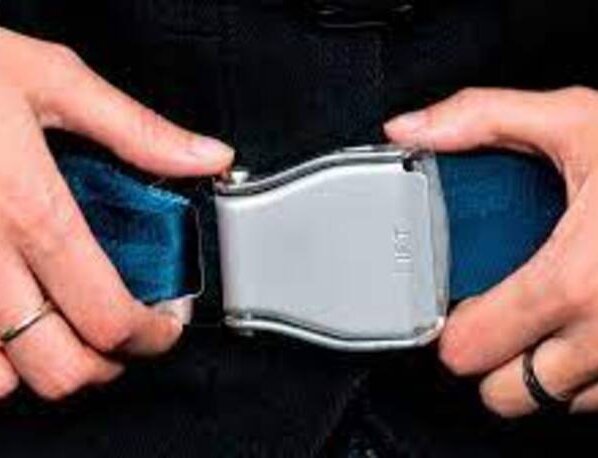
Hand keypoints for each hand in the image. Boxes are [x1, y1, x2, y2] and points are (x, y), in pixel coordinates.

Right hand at [0, 28, 232, 399]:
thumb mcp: (53, 82)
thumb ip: (139, 131)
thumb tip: (208, 157)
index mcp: (30, 211)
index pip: (107, 315)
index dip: (151, 335)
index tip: (165, 324)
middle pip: (60, 368)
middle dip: (109, 363)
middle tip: (124, 334)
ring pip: (0, 381)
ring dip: (45, 365)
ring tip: (68, 329)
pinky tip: (13, 321)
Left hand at [386, 86, 597, 416]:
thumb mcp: (577, 120)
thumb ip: (481, 120)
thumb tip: (409, 130)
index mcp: (573, 282)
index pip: (470, 351)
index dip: (452, 328)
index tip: (456, 306)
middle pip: (505, 393)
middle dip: (491, 355)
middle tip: (498, 309)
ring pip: (558, 399)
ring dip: (541, 364)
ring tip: (549, 309)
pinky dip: (588, 370)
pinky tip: (592, 317)